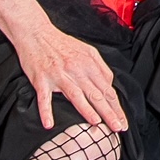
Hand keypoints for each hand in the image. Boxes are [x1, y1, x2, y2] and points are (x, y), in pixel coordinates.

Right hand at [14, 26, 129, 131]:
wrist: (36, 33)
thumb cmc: (61, 43)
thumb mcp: (87, 50)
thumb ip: (100, 68)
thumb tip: (109, 84)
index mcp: (89, 64)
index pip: (107, 89)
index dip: (116, 106)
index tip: (123, 120)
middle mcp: (76, 70)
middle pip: (96, 94)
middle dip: (109, 112)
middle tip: (117, 127)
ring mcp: (58, 75)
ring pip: (76, 95)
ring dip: (87, 110)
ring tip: (96, 123)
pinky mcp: (41, 79)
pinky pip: (44, 98)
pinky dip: (46, 111)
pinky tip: (49, 124)